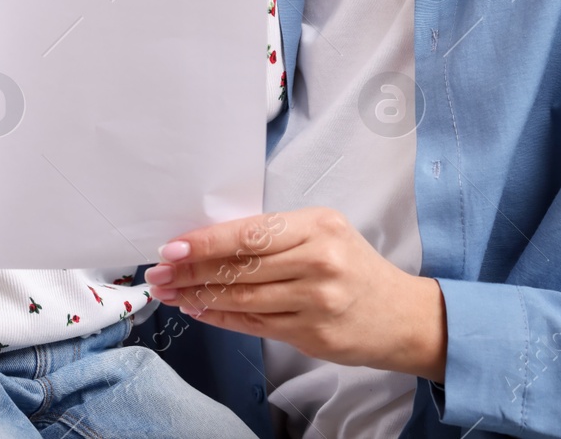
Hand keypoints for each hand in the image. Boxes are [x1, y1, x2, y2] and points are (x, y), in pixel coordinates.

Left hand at [142, 207, 447, 381]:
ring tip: (171, 292)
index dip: (204, 243)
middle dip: (190, 271)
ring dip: (198, 296)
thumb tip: (209, 242)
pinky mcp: (313, 335)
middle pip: (240, 267)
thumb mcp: (324, 233)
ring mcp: (316, 301)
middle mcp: (319, 261)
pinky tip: (199, 310)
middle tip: (158, 273)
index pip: (249, 234)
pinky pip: (254, 325)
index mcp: (319, 226)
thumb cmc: (354, 268)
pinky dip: (221, 317)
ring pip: (242, 298)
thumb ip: (276, 236)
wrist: (402, 316)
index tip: (171, 248)